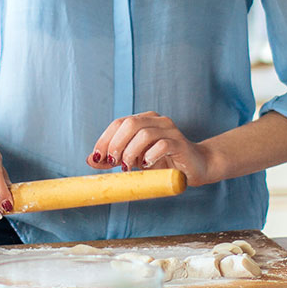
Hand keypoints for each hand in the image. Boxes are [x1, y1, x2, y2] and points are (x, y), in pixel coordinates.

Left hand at [89, 112, 218, 185]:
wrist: (196, 167)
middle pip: (130, 123)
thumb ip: (114, 159)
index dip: (105, 139)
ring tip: (129, 167)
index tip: (97, 157)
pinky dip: (150, 155)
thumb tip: (91, 160)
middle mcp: (157, 121)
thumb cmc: (163, 162)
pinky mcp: (180, 144)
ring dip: (131, 152)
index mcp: (144, 120)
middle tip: (113, 162)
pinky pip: (163, 144)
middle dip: (116, 143)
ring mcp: (170, 130)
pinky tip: (147, 164)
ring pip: (145, 133)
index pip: (119, 122)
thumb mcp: (135, 161)